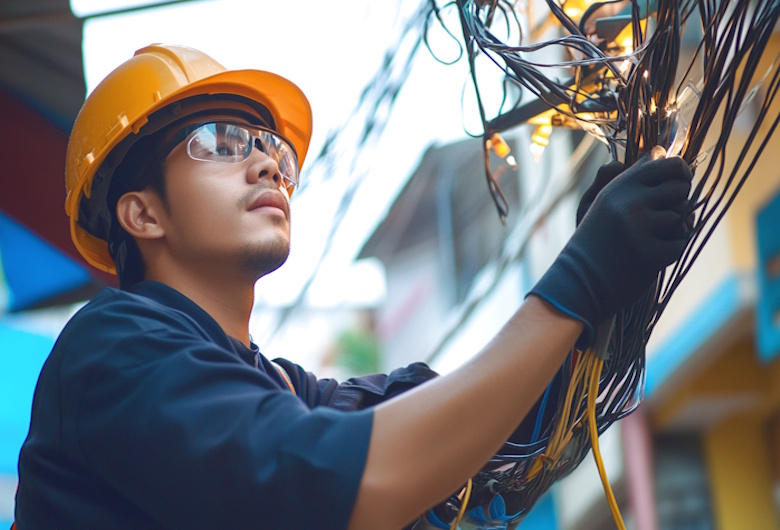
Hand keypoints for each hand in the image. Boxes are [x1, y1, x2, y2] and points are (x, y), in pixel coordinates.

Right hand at [530, 147, 692, 343]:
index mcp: (618, 188)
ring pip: (683, 216)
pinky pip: (680, 243)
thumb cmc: (591, 240)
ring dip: (678, 227)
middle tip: (665, 213)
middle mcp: (629, 204)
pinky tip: (654, 255)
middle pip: (681, 188)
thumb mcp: (596, 203)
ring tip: (658, 236)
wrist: (579, 283)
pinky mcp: (650, 255)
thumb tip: (657, 152)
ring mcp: (640, 230)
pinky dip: (672, 250)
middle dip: (680, 199)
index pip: (667, 165)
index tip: (681, 178)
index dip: (680, 170)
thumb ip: (625, 176)